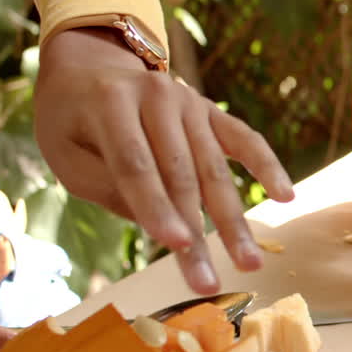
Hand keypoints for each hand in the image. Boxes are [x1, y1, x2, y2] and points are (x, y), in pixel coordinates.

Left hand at [34, 28, 294, 294]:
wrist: (91, 69)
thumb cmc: (73, 123)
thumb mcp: (66, 155)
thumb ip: (110, 188)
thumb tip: (165, 225)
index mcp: (111, 102)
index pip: (137, 164)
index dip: (155, 207)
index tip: (174, 247)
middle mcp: (157, 96)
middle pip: (181, 175)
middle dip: (198, 233)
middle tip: (209, 282)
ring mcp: (190, 102)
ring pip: (215, 169)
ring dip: (234, 222)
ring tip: (250, 263)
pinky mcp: (213, 112)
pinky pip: (246, 140)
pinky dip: (267, 168)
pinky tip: (285, 197)